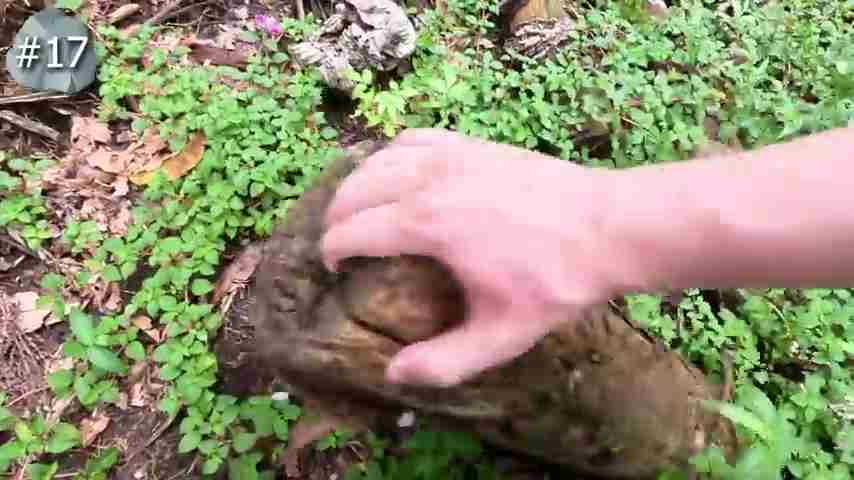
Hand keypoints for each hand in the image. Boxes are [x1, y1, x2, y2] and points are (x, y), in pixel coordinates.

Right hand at [321, 129, 621, 386]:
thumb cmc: (556, 280)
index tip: (333, 269)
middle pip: (357, 189)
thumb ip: (445, 361)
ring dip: (359, 182)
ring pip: (381, 156)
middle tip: (338, 243)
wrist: (610, 226)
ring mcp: (454, 154)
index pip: (353, 230)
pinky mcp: (476, 144)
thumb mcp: (502, 334)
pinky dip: (394, 153)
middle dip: (336, 216)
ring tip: (357, 208)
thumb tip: (394, 375)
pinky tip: (400, 172)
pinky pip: (417, 138)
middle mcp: (429, 179)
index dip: (332, 250)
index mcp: (426, 223)